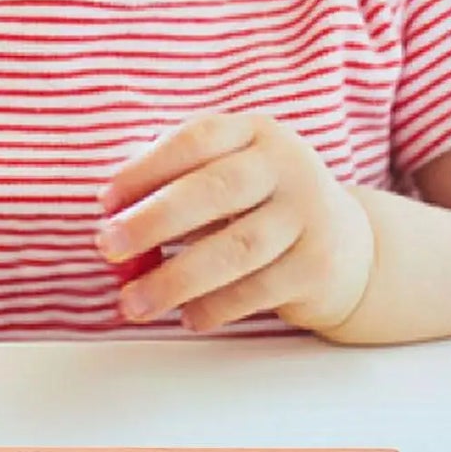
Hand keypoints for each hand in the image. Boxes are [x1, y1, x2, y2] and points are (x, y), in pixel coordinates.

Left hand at [97, 113, 375, 335]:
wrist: (346, 247)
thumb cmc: (261, 210)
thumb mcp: (228, 180)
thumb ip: (175, 187)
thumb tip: (112, 216)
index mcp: (255, 133)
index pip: (197, 140)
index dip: (147, 168)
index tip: (105, 201)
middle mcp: (286, 167)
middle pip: (216, 190)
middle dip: (155, 220)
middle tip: (108, 248)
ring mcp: (307, 215)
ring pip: (236, 248)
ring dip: (176, 279)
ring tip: (134, 303)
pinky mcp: (316, 265)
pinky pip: (257, 290)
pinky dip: (215, 307)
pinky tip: (187, 318)